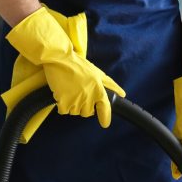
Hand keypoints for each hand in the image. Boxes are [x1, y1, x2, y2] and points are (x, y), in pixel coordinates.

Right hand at [6, 6, 124, 128]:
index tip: (105, 124)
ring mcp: (76, 99)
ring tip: (70, 90)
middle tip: (78, 93)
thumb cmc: (78, 65)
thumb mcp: (97, 73)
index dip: (105, 117)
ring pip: (75, 112)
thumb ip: (110, 85)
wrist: (59, 58)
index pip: (105, 107)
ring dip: (72, 105)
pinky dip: (61, 105)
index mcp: (99, 88)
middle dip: (83, 106)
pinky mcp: (63, 101)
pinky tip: (62, 94)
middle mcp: (89, 95)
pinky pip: (63, 111)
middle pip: (88, 112)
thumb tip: (122, 94)